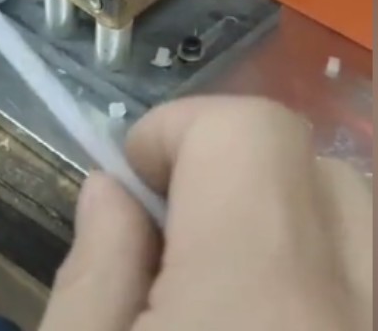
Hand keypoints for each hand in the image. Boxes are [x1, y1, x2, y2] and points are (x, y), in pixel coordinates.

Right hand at [40, 97, 370, 330]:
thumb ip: (92, 271)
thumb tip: (112, 192)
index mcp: (257, 301)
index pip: (250, 133)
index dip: (181, 130)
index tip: (135, 177)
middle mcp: (357, 313)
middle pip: (314, 168)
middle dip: (234, 171)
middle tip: (173, 229)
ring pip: (357, 219)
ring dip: (285, 218)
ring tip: (225, 279)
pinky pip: (372, 275)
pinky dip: (324, 268)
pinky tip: (276, 315)